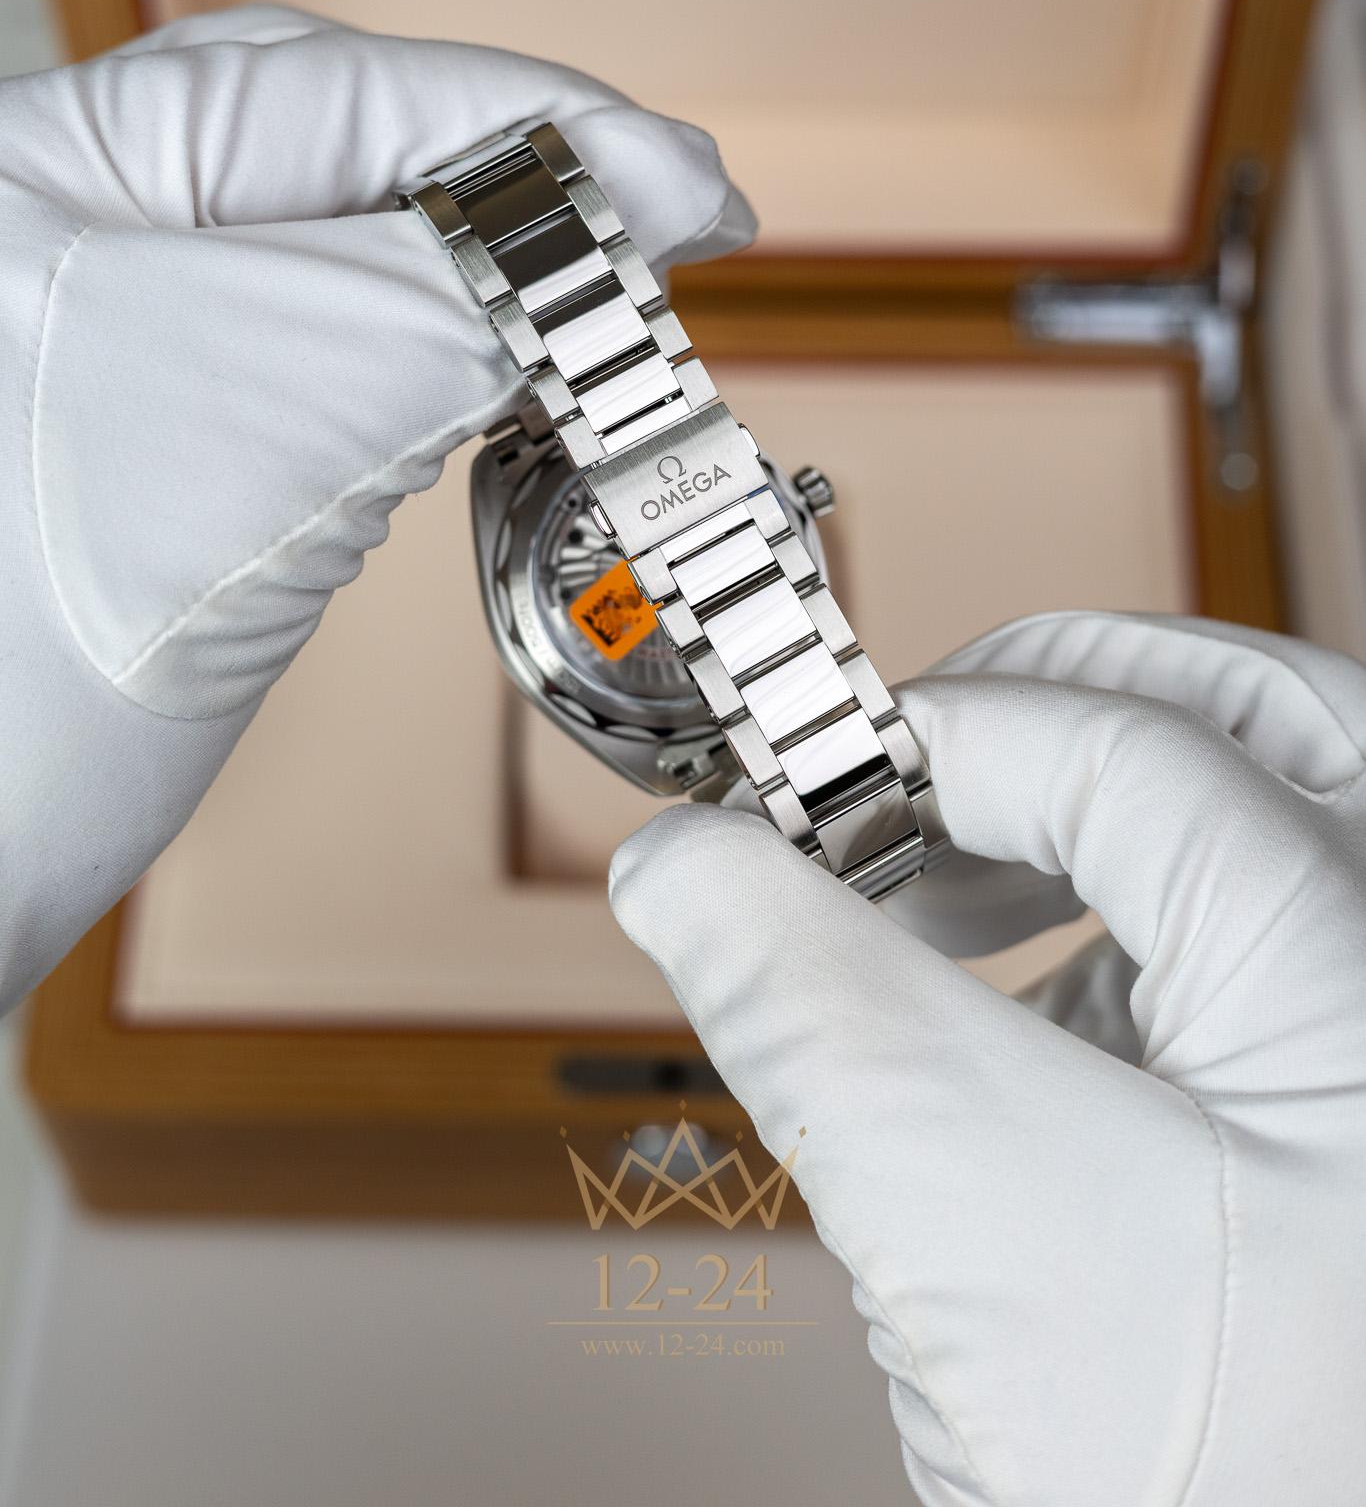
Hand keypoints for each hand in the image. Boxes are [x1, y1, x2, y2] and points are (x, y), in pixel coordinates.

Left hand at [1, 4, 750, 1013]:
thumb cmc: (31, 661)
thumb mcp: (283, 415)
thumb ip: (478, 282)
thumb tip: (654, 193)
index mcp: (44, 161)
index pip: (326, 86)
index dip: (532, 125)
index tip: (685, 177)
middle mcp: (65, 218)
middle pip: (335, 144)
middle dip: (511, 183)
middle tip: (664, 225)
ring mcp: (110, 323)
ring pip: (342, 245)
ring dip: (486, 270)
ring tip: (605, 296)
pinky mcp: (163, 421)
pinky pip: (325, 340)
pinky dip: (434, 350)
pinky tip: (504, 364)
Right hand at [611, 612, 1365, 1505]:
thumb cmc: (1229, 1495)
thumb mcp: (973, 1230)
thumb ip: (809, 1009)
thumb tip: (682, 865)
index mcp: (1352, 955)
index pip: (1116, 743)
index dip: (922, 747)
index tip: (782, 802)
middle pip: (1244, 717)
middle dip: (1051, 712)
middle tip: (903, 764)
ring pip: (1261, 816)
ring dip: (1089, 811)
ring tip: (944, 903)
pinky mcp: (1342, 1106)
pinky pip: (1252, 938)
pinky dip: (1126, 925)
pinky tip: (1026, 1022)